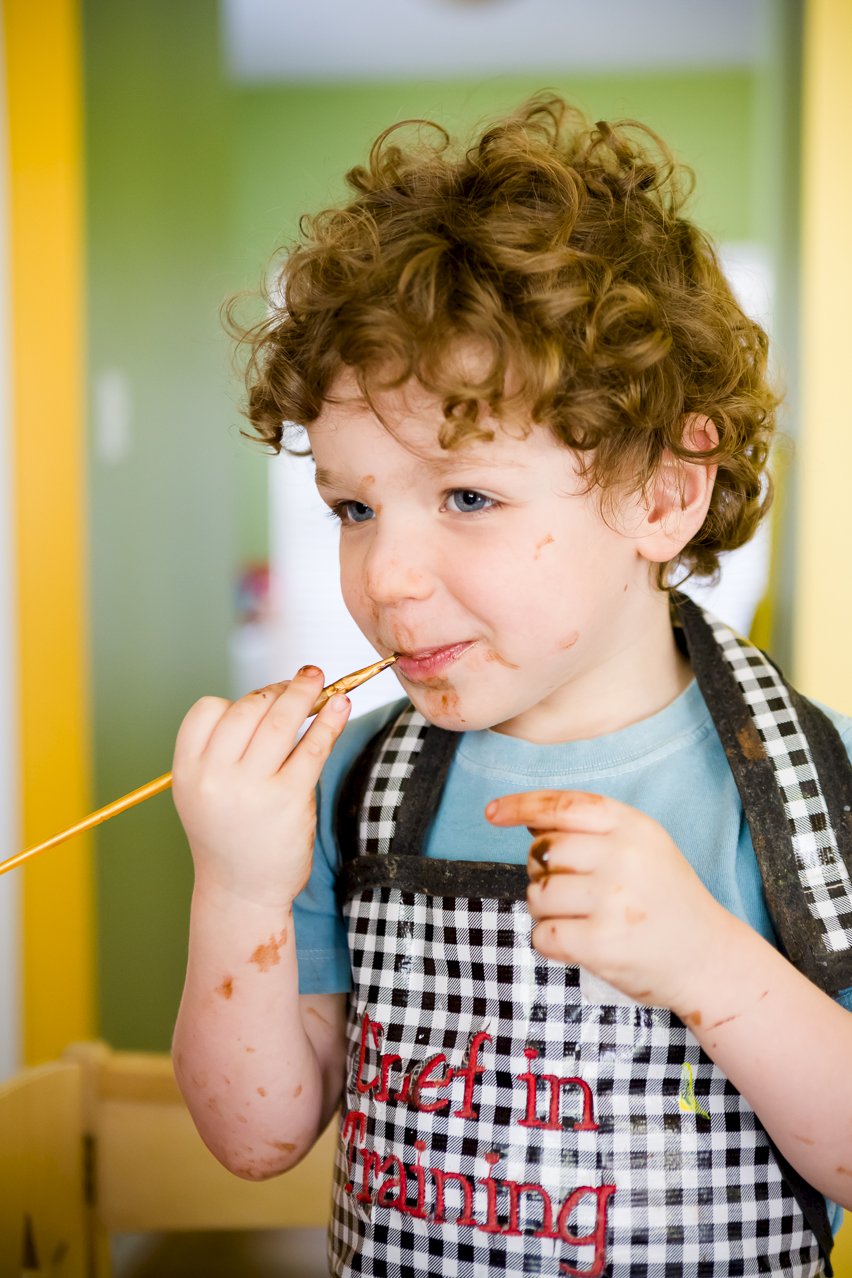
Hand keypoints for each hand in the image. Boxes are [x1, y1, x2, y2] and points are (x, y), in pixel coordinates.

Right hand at [172, 666, 350, 907]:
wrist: (241, 891)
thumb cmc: (228, 834)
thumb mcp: (205, 791)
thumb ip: (224, 749)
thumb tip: (277, 696)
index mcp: (188, 771)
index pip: (207, 711)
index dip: (236, 700)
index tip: (260, 701)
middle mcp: (215, 777)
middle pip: (248, 709)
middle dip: (277, 689)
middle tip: (300, 680)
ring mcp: (251, 788)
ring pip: (281, 721)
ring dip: (304, 692)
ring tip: (318, 679)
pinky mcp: (289, 799)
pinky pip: (312, 748)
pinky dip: (329, 721)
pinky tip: (341, 705)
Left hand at [486, 790, 734, 1013]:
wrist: (708, 958)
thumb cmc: (665, 899)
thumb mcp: (642, 847)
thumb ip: (591, 830)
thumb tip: (528, 817)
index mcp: (632, 827)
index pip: (562, 806)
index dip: (521, 805)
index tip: (493, 813)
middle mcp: (622, 857)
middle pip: (543, 852)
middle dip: (543, 872)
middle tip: (572, 891)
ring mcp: (612, 901)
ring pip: (537, 894)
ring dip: (546, 910)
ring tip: (580, 918)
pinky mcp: (601, 944)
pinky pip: (542, 935)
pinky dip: (550, 942)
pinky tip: (579, 943)